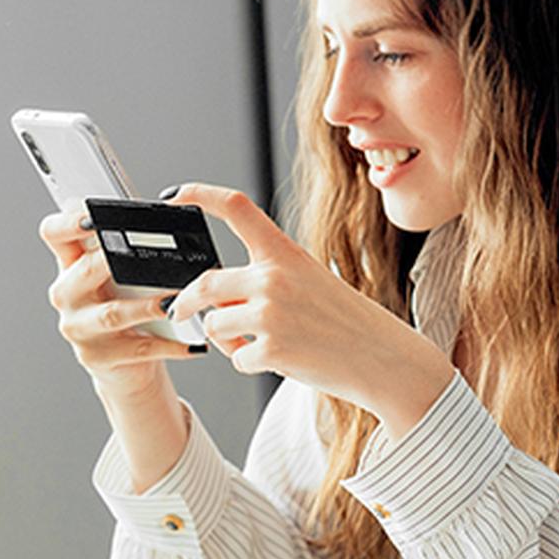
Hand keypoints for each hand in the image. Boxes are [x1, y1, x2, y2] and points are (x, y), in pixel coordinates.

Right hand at [37, 200, 206, 395]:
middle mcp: (67, 295)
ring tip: (174, 302)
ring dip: (147, 307)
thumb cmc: (127, 307)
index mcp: (69, 265)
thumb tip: (164, 214)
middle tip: (143, 253)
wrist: (126, 365)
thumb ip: (127, 247)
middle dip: (113, 260)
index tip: (93, 217)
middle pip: (84, 270)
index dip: (68, 221)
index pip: (53, 232)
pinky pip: (139, 349)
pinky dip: (170, 345)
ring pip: (113, 314)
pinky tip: (192, 342)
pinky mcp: (98, 358)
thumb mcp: (121, 275)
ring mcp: (79, 328)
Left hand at [160, 183, 455, 435]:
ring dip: (225, 339)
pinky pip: (235, 358)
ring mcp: (271, 314)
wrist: (383, 357)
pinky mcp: (272, 350)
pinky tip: (275, 359)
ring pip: (214, 325)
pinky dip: (247, 363)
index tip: (174, 196)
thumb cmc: (346, 321)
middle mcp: (274, 277)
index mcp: (285, 253)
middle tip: (178, 308)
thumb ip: (264, 279)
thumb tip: (216, 297)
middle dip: (185, 300)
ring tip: (254, 343)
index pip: (236, 208)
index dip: (199, 195)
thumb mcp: (309, 280)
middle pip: (206, 282)